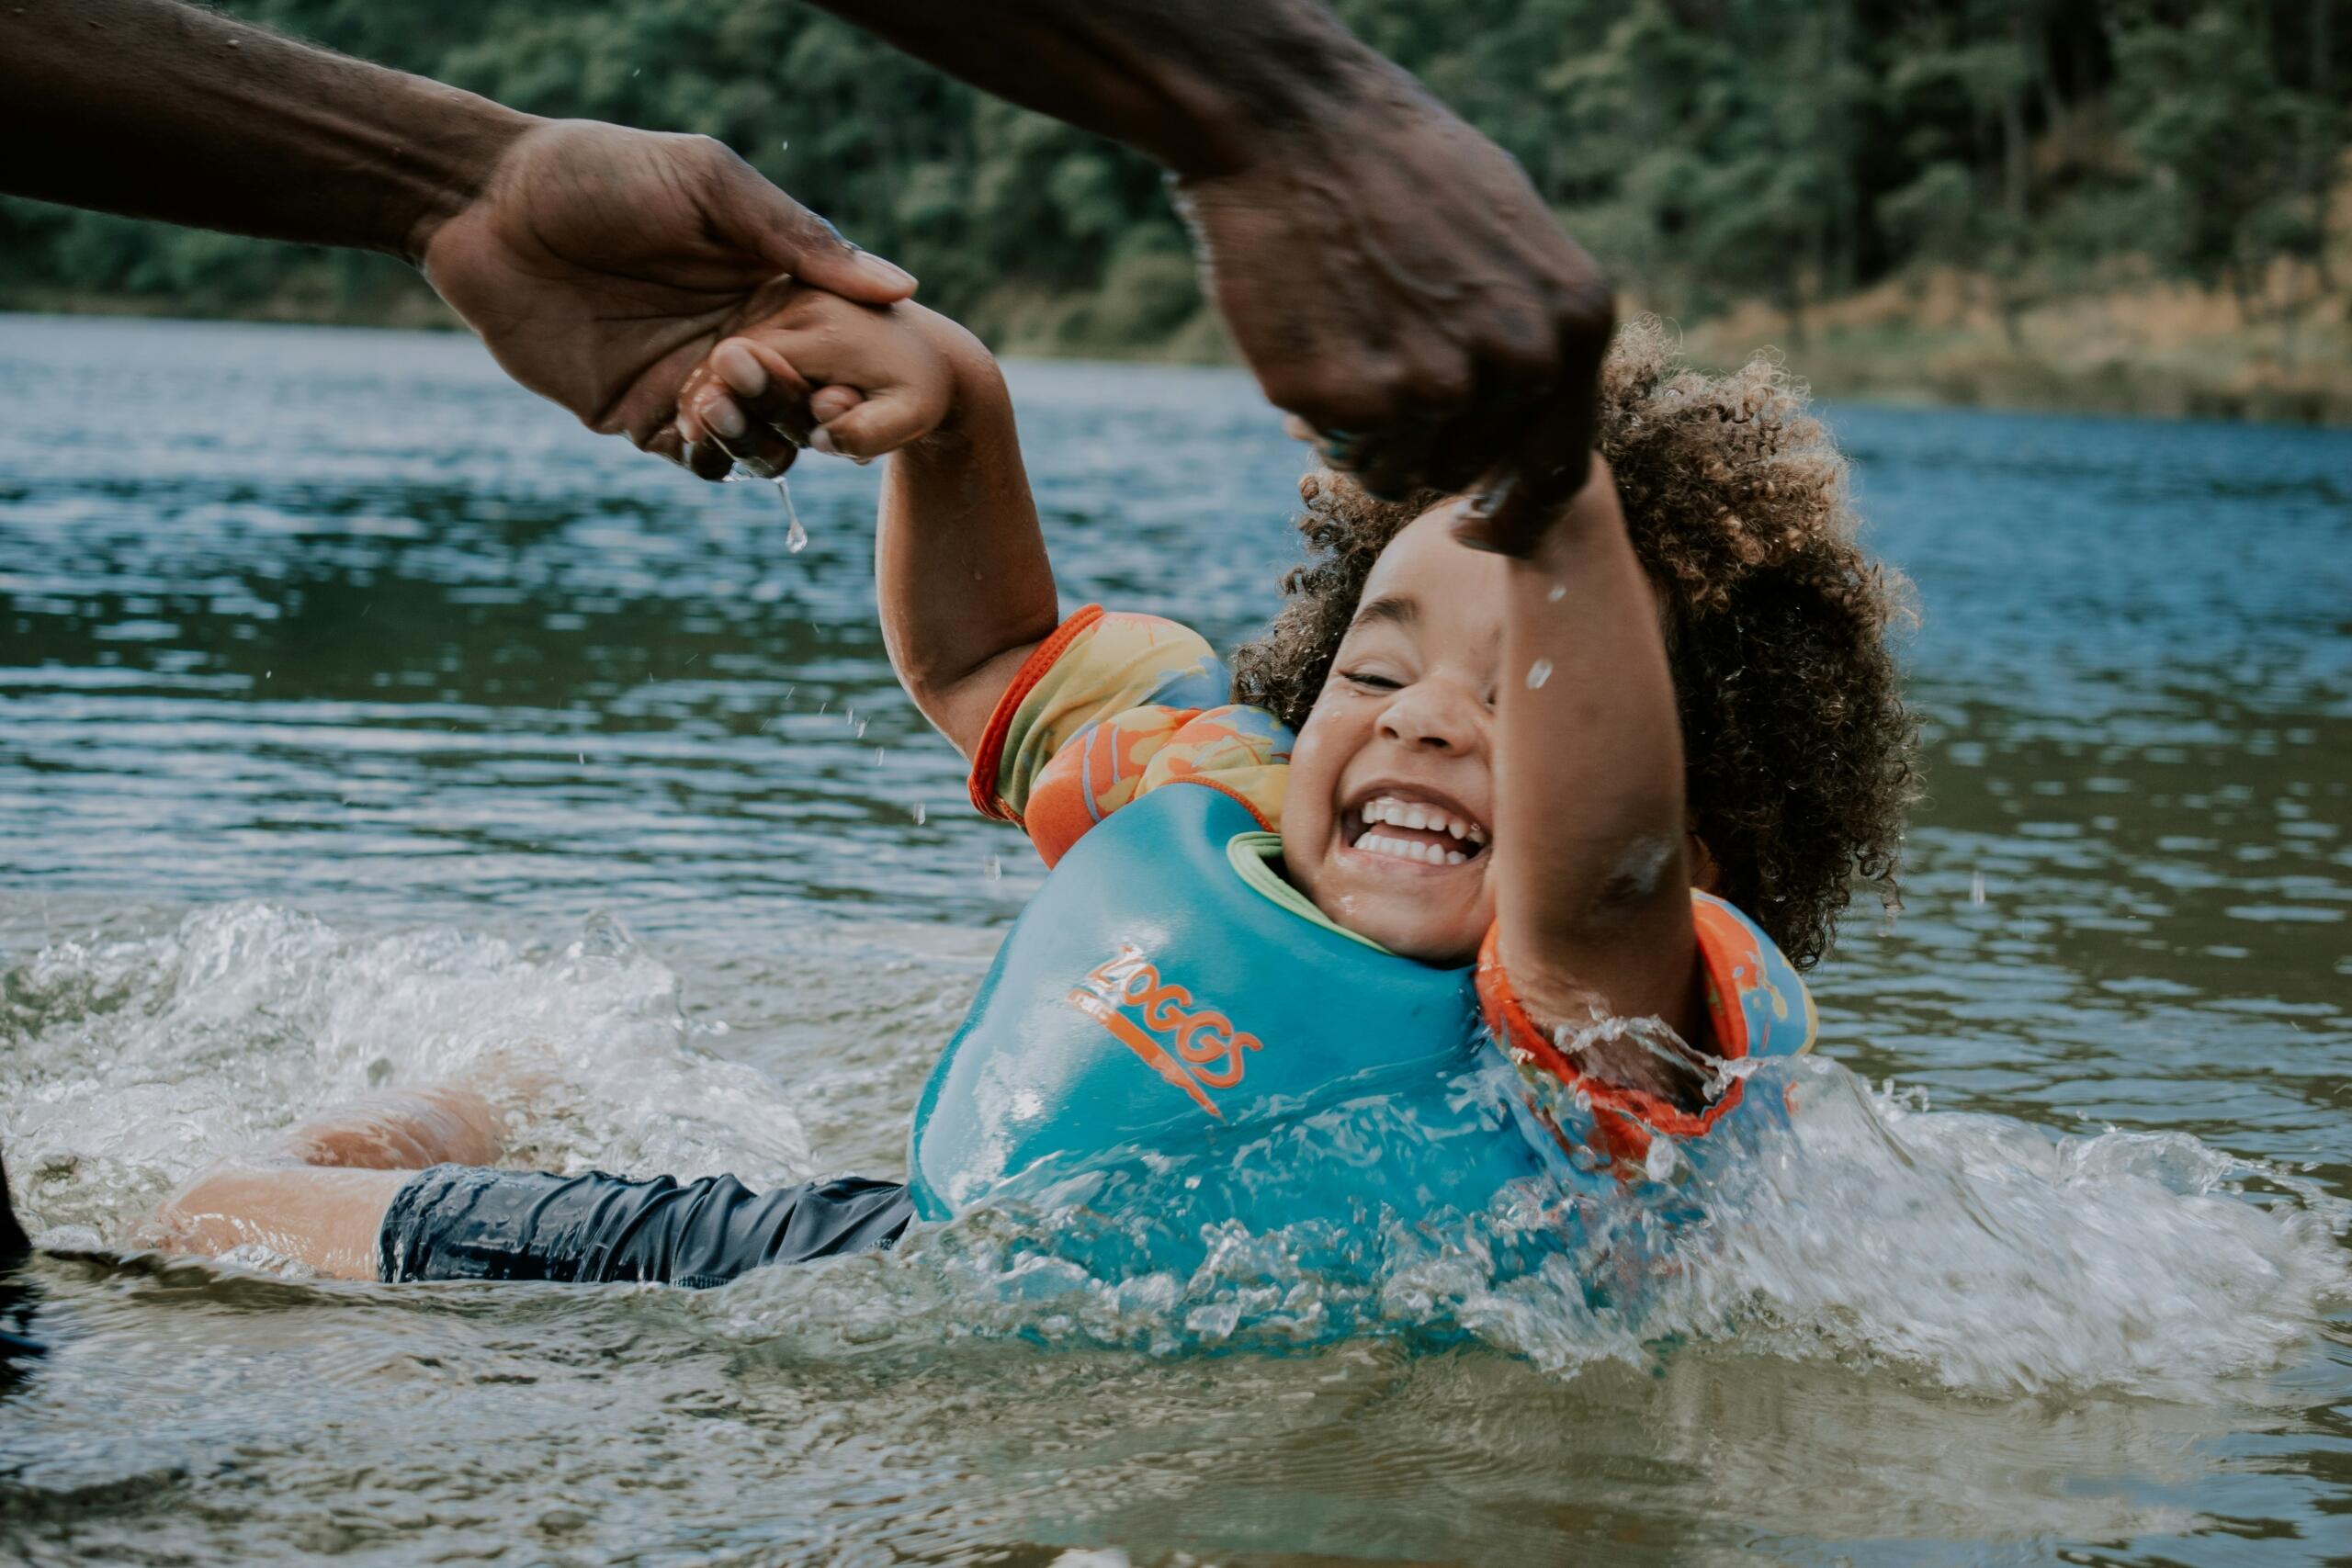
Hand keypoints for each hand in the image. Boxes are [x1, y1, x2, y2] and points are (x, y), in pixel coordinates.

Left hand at [418, 119, 916, 476]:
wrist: (487, 204)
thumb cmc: (602, 173)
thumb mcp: (711, 185)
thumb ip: (801, 238)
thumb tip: (902, 288)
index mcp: (769, 287)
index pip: (836, 349)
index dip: (847, 370)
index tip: (837, 368)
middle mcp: (739, 340)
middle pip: (802, 408)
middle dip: (793, 405)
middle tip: (747, 365)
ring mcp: (689, 382)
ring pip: (756, 444)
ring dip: (753, 435)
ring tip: (711, 393)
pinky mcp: (636, 415)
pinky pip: (694, 460)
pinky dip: (708, 454)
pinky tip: (689, 419)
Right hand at [1174, 89, 1612, 554]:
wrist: (1295, 123)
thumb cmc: (1398, 170)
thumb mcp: (1510, 237)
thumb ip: (1533, 330)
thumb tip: (1529, 417)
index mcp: (1574, 323)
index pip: (1557, 469)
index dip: (1512, 512)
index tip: (1474, 529)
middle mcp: (1519, 363)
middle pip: (1464, 469)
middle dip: (1420, 436)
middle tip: (1378, 351)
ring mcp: (1436, 387)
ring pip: (1398, 471)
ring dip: (1366, 430)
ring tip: (1347, 332)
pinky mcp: (1354, 401)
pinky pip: (1340, 453)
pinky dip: (1320, 413)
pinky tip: (1313, 332)